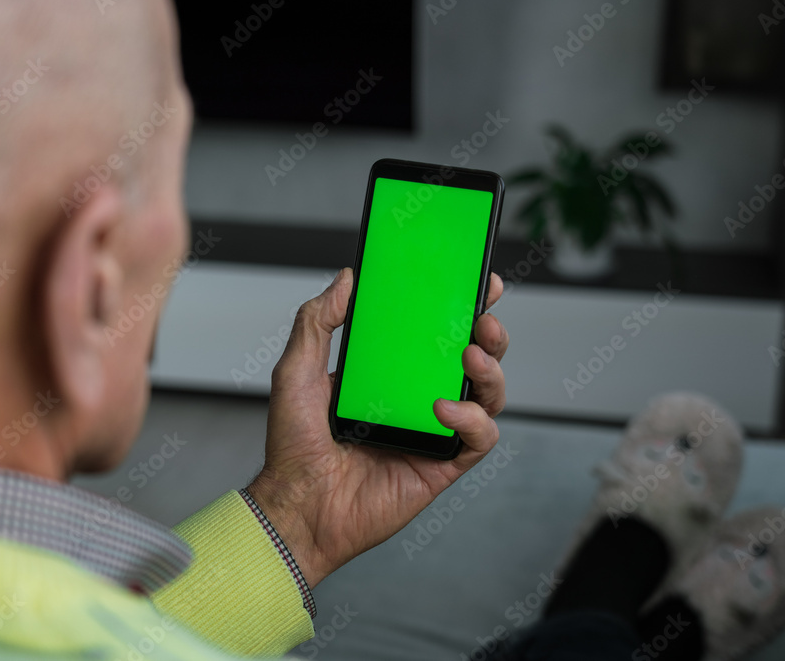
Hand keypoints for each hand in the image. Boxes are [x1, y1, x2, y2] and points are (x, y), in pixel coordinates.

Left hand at [247, 268, 509, 587]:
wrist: (297, 505)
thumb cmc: (294, 448)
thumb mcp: (296, 371)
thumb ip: (317, 321)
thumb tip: (346, 280)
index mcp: (388, 374)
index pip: (434, 334)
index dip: (460, 307)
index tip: (474, 280)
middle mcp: (416, 400)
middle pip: (473, 360)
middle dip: (490, 335)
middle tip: (482, 318)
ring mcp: (433, 431)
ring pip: (487, 395)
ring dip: (491, 371)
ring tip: (470, 357)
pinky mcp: (443, 464)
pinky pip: (479, 438)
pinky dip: (472, 419)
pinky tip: (444, 410)